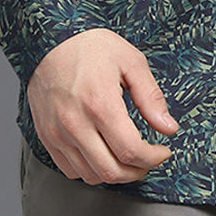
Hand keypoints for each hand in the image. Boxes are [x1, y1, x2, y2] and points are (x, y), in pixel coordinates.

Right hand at [26, 28, 178, 183]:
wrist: (49, 40)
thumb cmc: (90, 46)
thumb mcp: (130, 61)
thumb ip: (151, 97)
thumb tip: (169, 127)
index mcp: (100, 104)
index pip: (131, 151)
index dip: (153, 158)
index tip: (162, 152)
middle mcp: (75, 124)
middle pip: (112, 171)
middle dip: (138, 171)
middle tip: (148, 159)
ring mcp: (57, 133)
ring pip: (91, 175)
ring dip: (115, 173)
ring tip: (127, 157)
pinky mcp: (46, 137)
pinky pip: (70, 170)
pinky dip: (90, 170)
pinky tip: (102, 154)